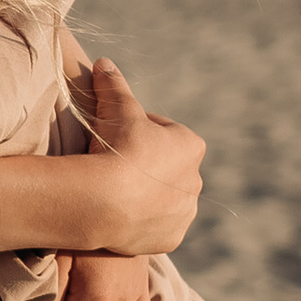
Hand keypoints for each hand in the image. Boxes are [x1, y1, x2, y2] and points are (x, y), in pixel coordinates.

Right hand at [79, 58, 203, 255]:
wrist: (104, 201)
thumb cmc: (117, 148)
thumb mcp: (115, 108)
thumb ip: (113, 84)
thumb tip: (104, 62)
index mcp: (191, 145)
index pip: (163, 133)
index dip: (137, 132)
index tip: (116, 136)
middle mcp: (196, 180)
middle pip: (166, 169)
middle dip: (145, 166)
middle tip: (113, 165)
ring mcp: (184, 212)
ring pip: (163, 200)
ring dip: (146, 196)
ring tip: (116, 192)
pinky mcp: (171, 238)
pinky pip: (157, 227)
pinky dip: (143, 223)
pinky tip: (122, 216)